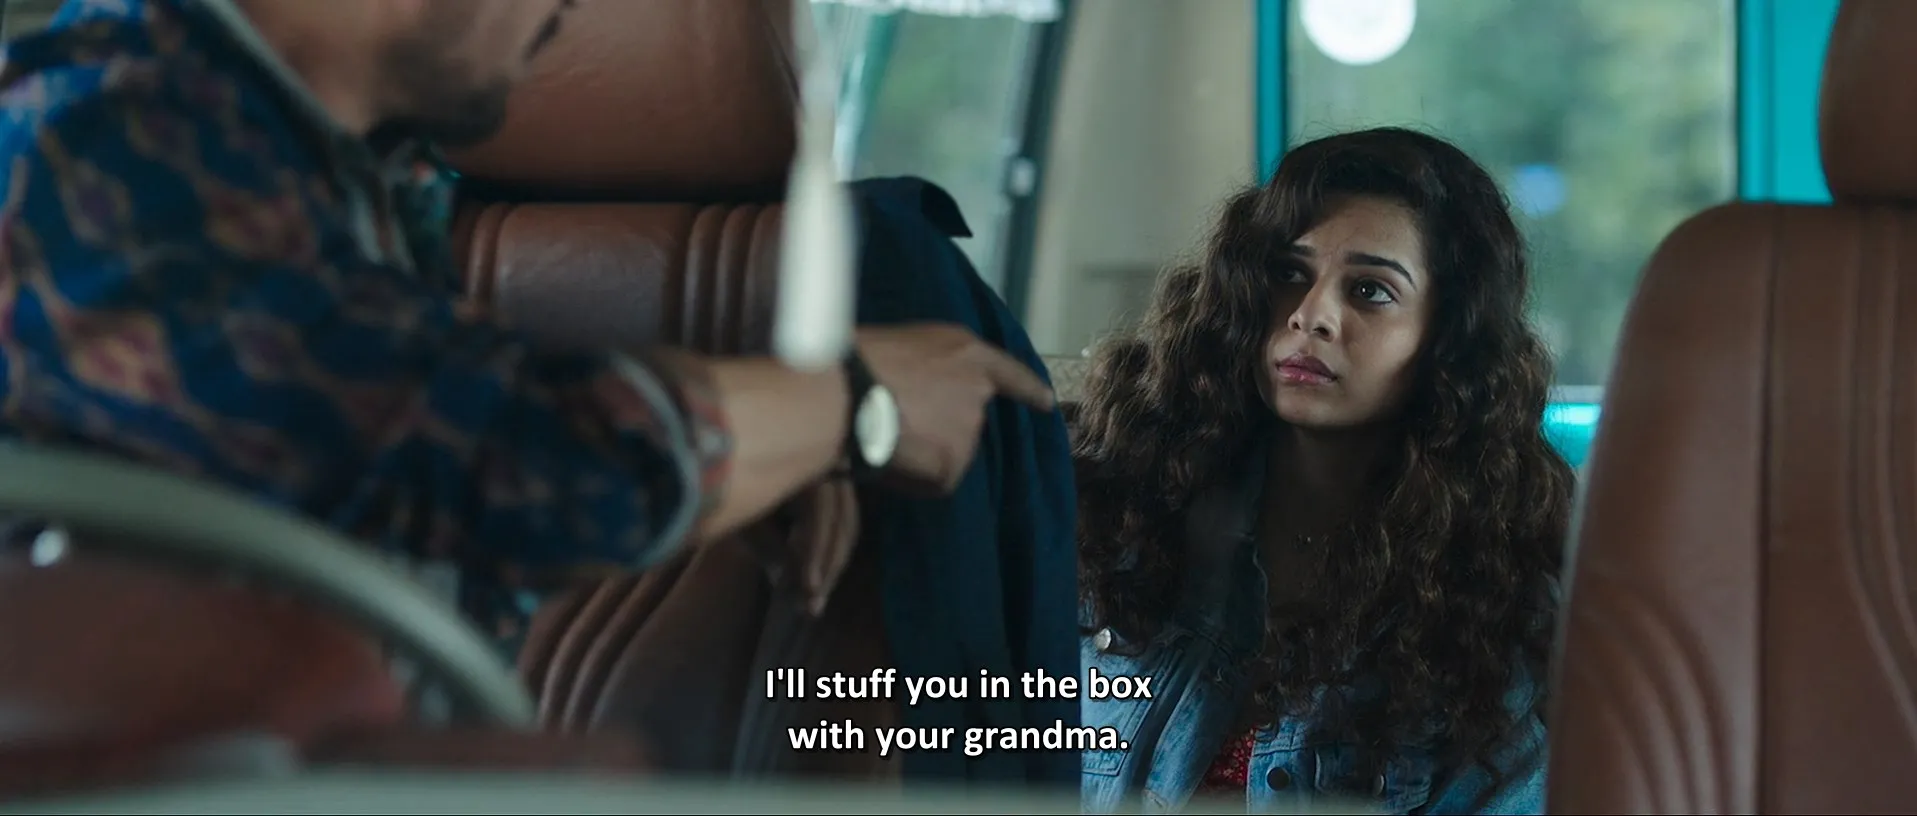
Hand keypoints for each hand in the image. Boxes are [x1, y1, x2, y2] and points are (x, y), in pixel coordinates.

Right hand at [853, 323, 1055, 493]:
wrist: (847, 394)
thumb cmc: (858, 358)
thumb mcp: (903, 345)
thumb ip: (927, 367)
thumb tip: (918, 391)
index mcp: (966, 352)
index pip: (1008, 373)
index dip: (1028, 389)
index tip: (1047, 403)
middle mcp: (977, 390)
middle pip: (966, 419)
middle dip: (939, 426)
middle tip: (897, 422)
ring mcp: (968, 430)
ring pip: (948, 451)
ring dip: (923, 451)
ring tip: (884, 437)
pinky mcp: (954, 465)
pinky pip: (933, 479)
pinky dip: (914, 477)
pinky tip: (889, 460)